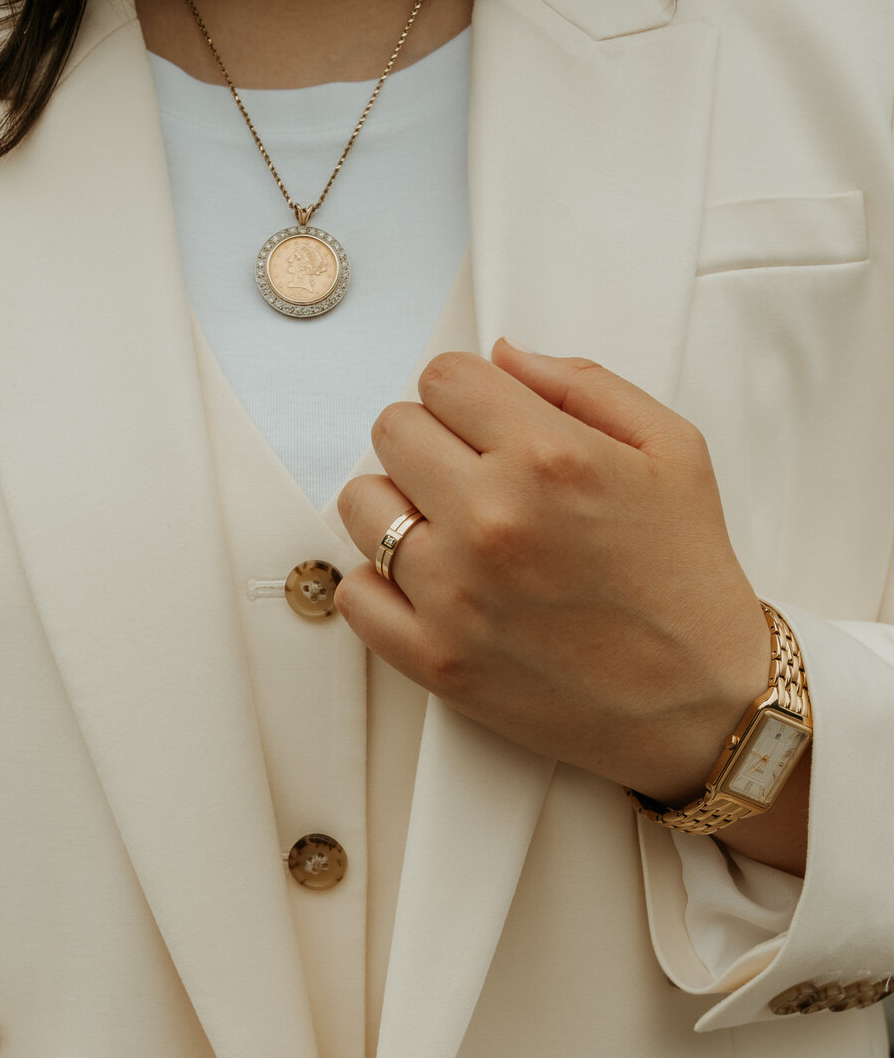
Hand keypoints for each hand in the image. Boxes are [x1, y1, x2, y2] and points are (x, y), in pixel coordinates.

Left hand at [335, 340, 772, 809]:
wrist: (701, 703)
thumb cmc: (689, 577)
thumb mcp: (672, 450)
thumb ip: (583, 384)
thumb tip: (502, 355)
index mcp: (550, 457)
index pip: (443, 378)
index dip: (464, 395)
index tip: (483, 423)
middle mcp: (493, 519)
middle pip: (393, 431)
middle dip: (429, 440)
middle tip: (469, 475)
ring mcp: (455, 594)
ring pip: (361, 506)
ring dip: (395, 506)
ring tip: (447, 529)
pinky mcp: (435, 660)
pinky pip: (356, 594)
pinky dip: (380, 584)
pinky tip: (428, 584)